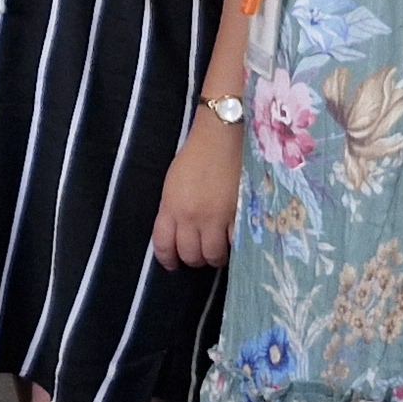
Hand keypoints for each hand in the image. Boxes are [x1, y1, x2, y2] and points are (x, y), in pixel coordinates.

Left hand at [152, 106, 241, 268]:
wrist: (222, 137)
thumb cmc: (196, 155)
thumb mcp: (173, 184)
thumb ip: (173, 209)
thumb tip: (179, 232)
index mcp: (171, 207)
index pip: (164, 245)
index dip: (168, 259)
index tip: (173, 264)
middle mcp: (191, 217)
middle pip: (190, 255)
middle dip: (194, 260)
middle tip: (200, 255)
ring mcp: (217, 218)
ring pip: (213, 255)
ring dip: (215, 257)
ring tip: (218, 252)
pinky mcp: (239, 215)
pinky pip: (236, 243)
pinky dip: (235, 246)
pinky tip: (235, 242)